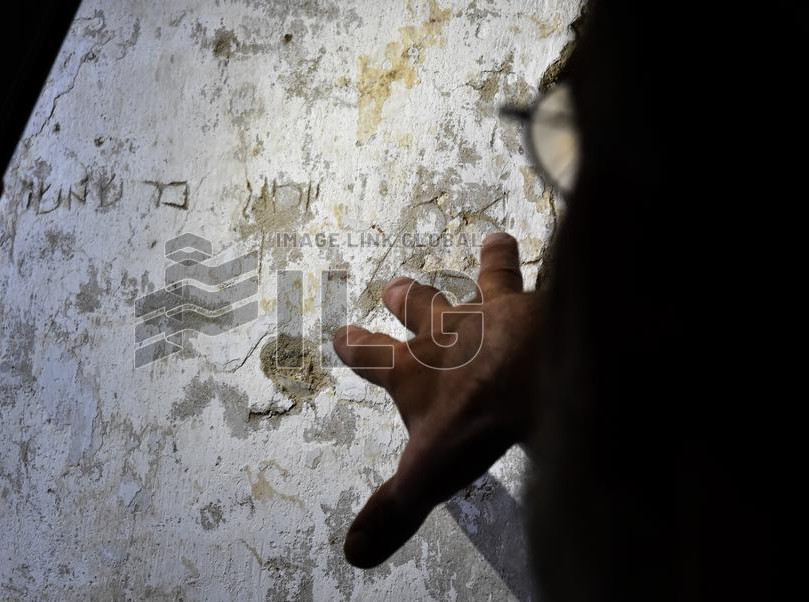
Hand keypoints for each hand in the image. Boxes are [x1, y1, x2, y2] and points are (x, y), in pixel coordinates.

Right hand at [332, 233, 540, 567]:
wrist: (528, 379)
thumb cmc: (472, 422)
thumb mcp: (425, 475)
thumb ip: (393, 510)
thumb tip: (352, 554)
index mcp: (414, 372)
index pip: (373, 356)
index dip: (357, 346)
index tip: (342, 333)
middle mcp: (448, 335)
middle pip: (422, 309)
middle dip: (408, 298)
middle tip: (397, 284)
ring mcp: (495, 315)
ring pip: (487, 282)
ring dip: (491, 264)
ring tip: (497, 241)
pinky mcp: (538, 306)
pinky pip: (545, 277)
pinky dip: (553, 264)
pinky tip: (565, 253)